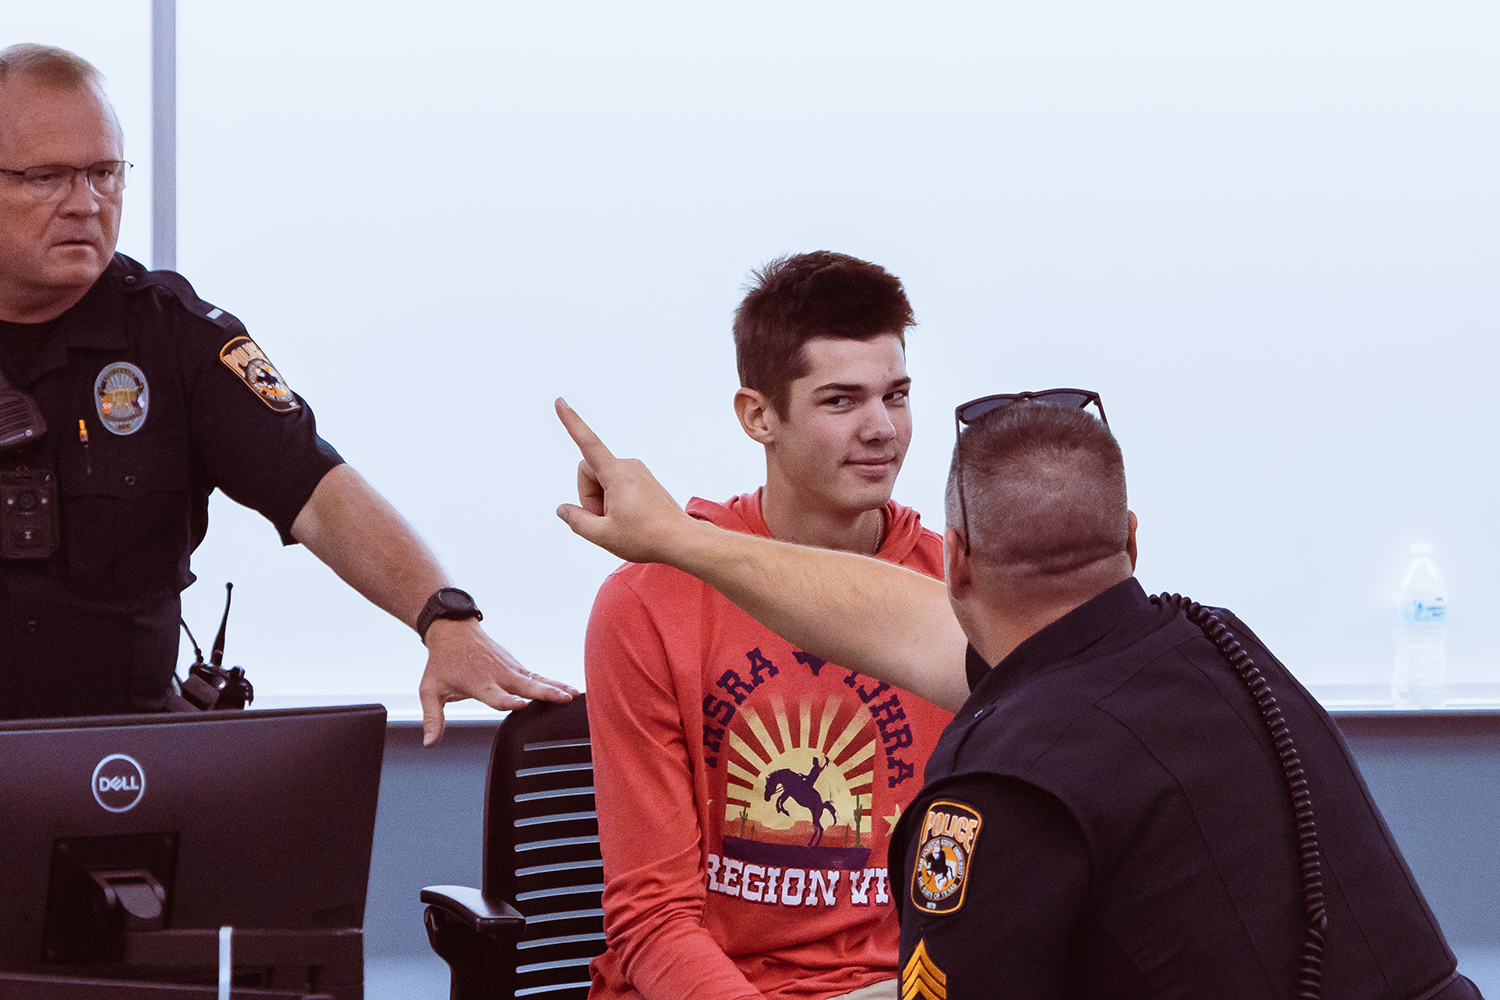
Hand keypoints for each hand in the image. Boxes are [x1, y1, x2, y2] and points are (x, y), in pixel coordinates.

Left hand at [419, 618, 575, 746]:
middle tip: (563, 698)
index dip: (507, 700)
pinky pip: (538, 677)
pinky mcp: (517, 666)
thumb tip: (430, 744)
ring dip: (556, 687)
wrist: (454, 631)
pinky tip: (571, 690)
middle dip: (544, 692)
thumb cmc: (442, 663)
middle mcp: (498, 674)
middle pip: (525, 685)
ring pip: (537, 680)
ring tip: (574, 695)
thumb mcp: (430, 691)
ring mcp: (510, 669)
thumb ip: (433, 719)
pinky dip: (554, 683)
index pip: (495, 694)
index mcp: (478, 683)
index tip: (521, 705)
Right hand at [554, 398, 698, 563]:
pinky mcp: (644, 480)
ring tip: (620, 522)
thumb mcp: (603, 535)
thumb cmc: (646, 538)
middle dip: (588, 496)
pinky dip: (614, 501)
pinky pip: (616, 485)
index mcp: (617, 474)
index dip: (571, 423)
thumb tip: (563, 510)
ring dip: (602, 501)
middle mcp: (628, 466)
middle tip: (604, 521)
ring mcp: (638, 472)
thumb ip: (577, 521)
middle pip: (589, 471)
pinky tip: (629, 519)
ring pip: (602, 480)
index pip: (588, 443)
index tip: (560, 401)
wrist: (682, 540)